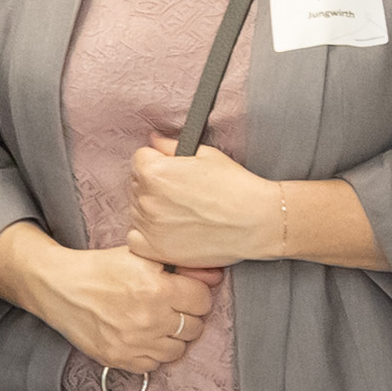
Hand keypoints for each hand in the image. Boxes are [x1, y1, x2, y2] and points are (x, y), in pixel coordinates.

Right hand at [33, 243, 223, 376]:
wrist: (58, 287)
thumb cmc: (98, 268)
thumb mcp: (139, 255)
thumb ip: (179, 265)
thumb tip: (215, 276)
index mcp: (157, 288)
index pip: (202, 301)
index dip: (195, 294)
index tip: (184, 292)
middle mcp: (149, 319)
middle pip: (195, 328)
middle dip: (187, 316)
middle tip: (171, 307)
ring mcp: (133, 343)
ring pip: (177, 350)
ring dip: (172, 337)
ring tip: (157, 323)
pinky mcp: (118, 358)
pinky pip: (153, 365)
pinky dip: (151, 353)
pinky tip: (141, 337)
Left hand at [127, 145, 281, 269]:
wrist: (256, 222)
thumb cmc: (236, 187)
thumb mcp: (205, 154)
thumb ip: (171, 146)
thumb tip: (154, 141)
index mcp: (154, 172)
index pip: (139, 159)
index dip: (158, 162)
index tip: (173, 171)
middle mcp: (146, 198)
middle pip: (136, 184)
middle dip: (153, 184)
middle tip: (182, 193)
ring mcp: (149, 226)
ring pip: (137, 210)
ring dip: (152, 209)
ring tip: (182, 212)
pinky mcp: (155, 250)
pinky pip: (134, 238)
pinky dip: (147, 234)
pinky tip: (169, 230)